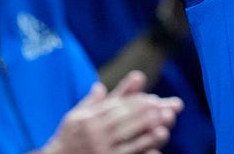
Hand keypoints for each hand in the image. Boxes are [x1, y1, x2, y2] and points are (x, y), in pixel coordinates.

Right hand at [39, 70, 184, 153]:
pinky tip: (156, 151)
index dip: (138, 101)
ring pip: (128, 140)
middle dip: (147, 114)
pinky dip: (141, 152)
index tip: (155, 98)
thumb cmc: (67, 139)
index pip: (117, 106)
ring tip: (166, 127)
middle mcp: (94, 133)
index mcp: (89, 118)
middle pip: (125, 120)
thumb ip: (90, 103)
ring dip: (148, 133)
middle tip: (166, 108)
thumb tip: (100, 86)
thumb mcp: (74, 118)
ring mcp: (100, 150)